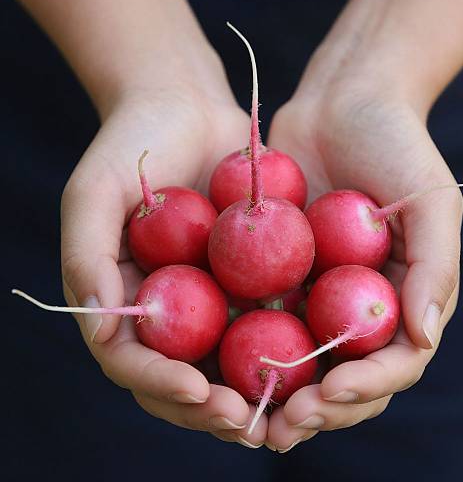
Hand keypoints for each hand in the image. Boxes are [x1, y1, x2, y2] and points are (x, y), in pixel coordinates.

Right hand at [61, 85, 267, 447]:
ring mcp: (208, 296)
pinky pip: (264, 318)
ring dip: (252, 391)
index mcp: (124, 300)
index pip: (132, 362)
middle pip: (182, 376)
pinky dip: (284, 344)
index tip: (196, 391)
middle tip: (245, 420)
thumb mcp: (96, 192)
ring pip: (227, 361)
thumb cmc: (133, 143)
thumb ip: (88, 259)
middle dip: (210, 406)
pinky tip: (313, 358)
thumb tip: (102, 329)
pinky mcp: (246, 277)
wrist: (186, 104)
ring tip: (284, 411)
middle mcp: (167, 308)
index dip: (161, 383)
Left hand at [264, 76, 462, 451]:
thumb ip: (434, 269)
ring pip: (295, 359)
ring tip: (243, 417)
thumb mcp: (430, 202)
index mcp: (399, 300)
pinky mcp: (276, 272)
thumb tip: (422, 338)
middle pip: (340, 376)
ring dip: (272, 394)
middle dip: (315, 409)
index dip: (365, 388)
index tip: (330, 394)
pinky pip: (257, 314)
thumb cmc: (397, 145)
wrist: (342, 102)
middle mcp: (355, 305)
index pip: (391, 364)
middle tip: (280, 426)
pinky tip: (212, 362)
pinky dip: (240, 344)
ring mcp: (314, 292)